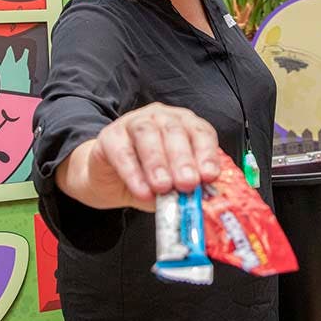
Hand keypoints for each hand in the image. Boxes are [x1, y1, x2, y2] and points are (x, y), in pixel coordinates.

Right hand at [58, 102, 221, 211]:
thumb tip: (200, 202)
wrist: (111, 181)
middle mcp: (161, 118)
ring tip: (163, 187)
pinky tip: (141, 191)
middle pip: (174, 131)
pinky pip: (122, 151)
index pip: (201, 132)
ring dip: (157, 162)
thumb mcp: (173, 185)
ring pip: (147, 134)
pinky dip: (133, 173)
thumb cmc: (149, 179)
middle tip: (187, 183)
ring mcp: (134, 122)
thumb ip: (186, 189)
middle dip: (182, 159)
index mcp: (185, 125)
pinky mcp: (110, 136)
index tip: (210, 176)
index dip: (207, 154)